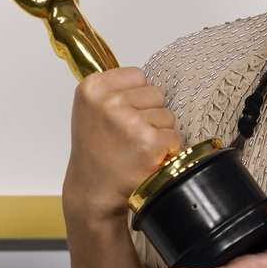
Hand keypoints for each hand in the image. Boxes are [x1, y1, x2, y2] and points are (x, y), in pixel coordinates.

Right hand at [62, 67, 183, 228]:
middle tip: (129, 137)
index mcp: (93, 88)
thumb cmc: (96, 152)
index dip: (136, 98)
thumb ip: (116, 90)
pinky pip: (175, 136)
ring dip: (160, 133)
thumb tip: (151, 76)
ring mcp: (130, 122)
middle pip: (157, 93)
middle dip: (150, 114)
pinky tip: (147, 159)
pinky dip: (167, 150)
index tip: (120, 117)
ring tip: (136, 149)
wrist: (93, 191)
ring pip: (168, 115)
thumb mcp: (92, 110)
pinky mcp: (149, 143)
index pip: (138, 76)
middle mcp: (109, 102)